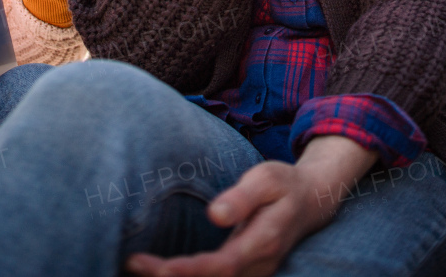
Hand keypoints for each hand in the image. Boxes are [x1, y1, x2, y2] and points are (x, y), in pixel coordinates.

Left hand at [124, 137, 374, 276]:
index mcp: (264, 241)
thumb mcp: (267, 178)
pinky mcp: (245, 272)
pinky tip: (160, 270)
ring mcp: (253, 272)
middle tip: (132, 263)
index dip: (188, 271)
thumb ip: (242, 197)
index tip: (155, 267)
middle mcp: (258, 265)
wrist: (313, 201)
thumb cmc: (285, 184)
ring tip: (136, 267)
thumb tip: (215, 214)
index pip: (222, 266)